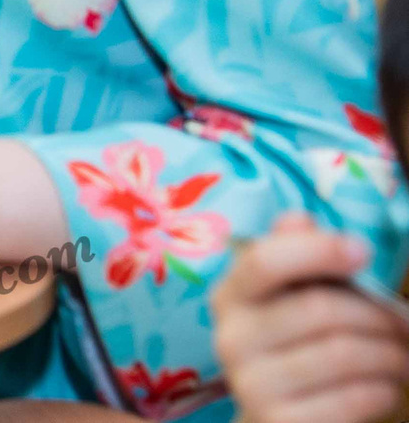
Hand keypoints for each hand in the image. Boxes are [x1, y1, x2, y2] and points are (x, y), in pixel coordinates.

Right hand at [215, 214, 408, 422]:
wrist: (280, 419)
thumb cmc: (298, 348)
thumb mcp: (292, 298)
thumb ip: (295, 256)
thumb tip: (299, 219)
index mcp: (231, 296)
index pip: (265, 261)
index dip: (319, 251)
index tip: (362, 252)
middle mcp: (230, 338)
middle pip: (321, 309)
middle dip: (379, 315)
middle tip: (405, 323)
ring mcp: (251, 385)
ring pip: (344, 354)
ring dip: (391, 354)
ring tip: (402, 356)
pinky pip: (352, 398)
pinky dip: (385, 390)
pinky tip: (386, 387)